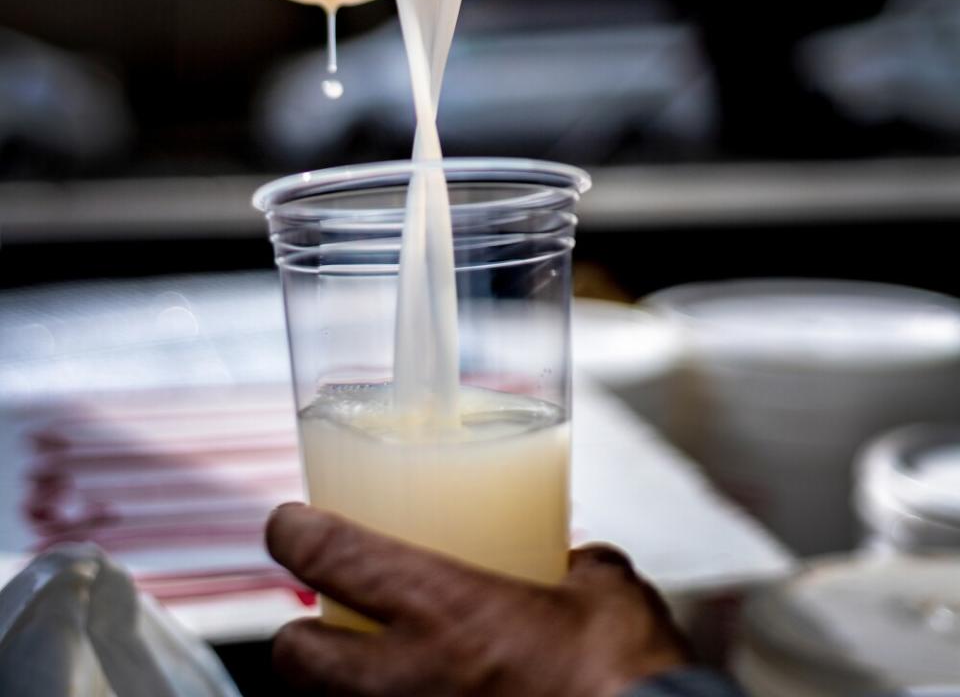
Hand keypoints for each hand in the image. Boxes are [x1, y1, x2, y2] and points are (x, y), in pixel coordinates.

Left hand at [266, 503, 690, 695]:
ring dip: (342, 691)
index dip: (292, 533)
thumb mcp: (605, 590)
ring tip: (375, 671)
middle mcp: (409, 680)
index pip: (328, 556)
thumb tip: (573, 567)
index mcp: (441, 608)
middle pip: (295, 658)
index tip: (288, 523)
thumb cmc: (629, 675)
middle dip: (297, 637)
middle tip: (321, 614)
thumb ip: (573, 568)